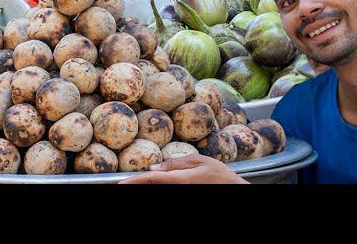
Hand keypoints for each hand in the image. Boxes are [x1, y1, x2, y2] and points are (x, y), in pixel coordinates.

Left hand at [118, 154, 247, 183]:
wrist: (236, 189)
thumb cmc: (220, 175)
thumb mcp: (199, 161)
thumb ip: (175, 163)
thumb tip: (154, 168)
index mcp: (180, 179)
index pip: (151, 179)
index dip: (134, 181)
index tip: (120, 184)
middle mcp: (178, 190)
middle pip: (153, 187)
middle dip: (138, 185)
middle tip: (125, 184)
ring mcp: (182, 194)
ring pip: (159, 191)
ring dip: (148, 186)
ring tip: (136, 183)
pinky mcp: (185, 195)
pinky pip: (167, 192)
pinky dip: (159, 187)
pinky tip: (153, 183)